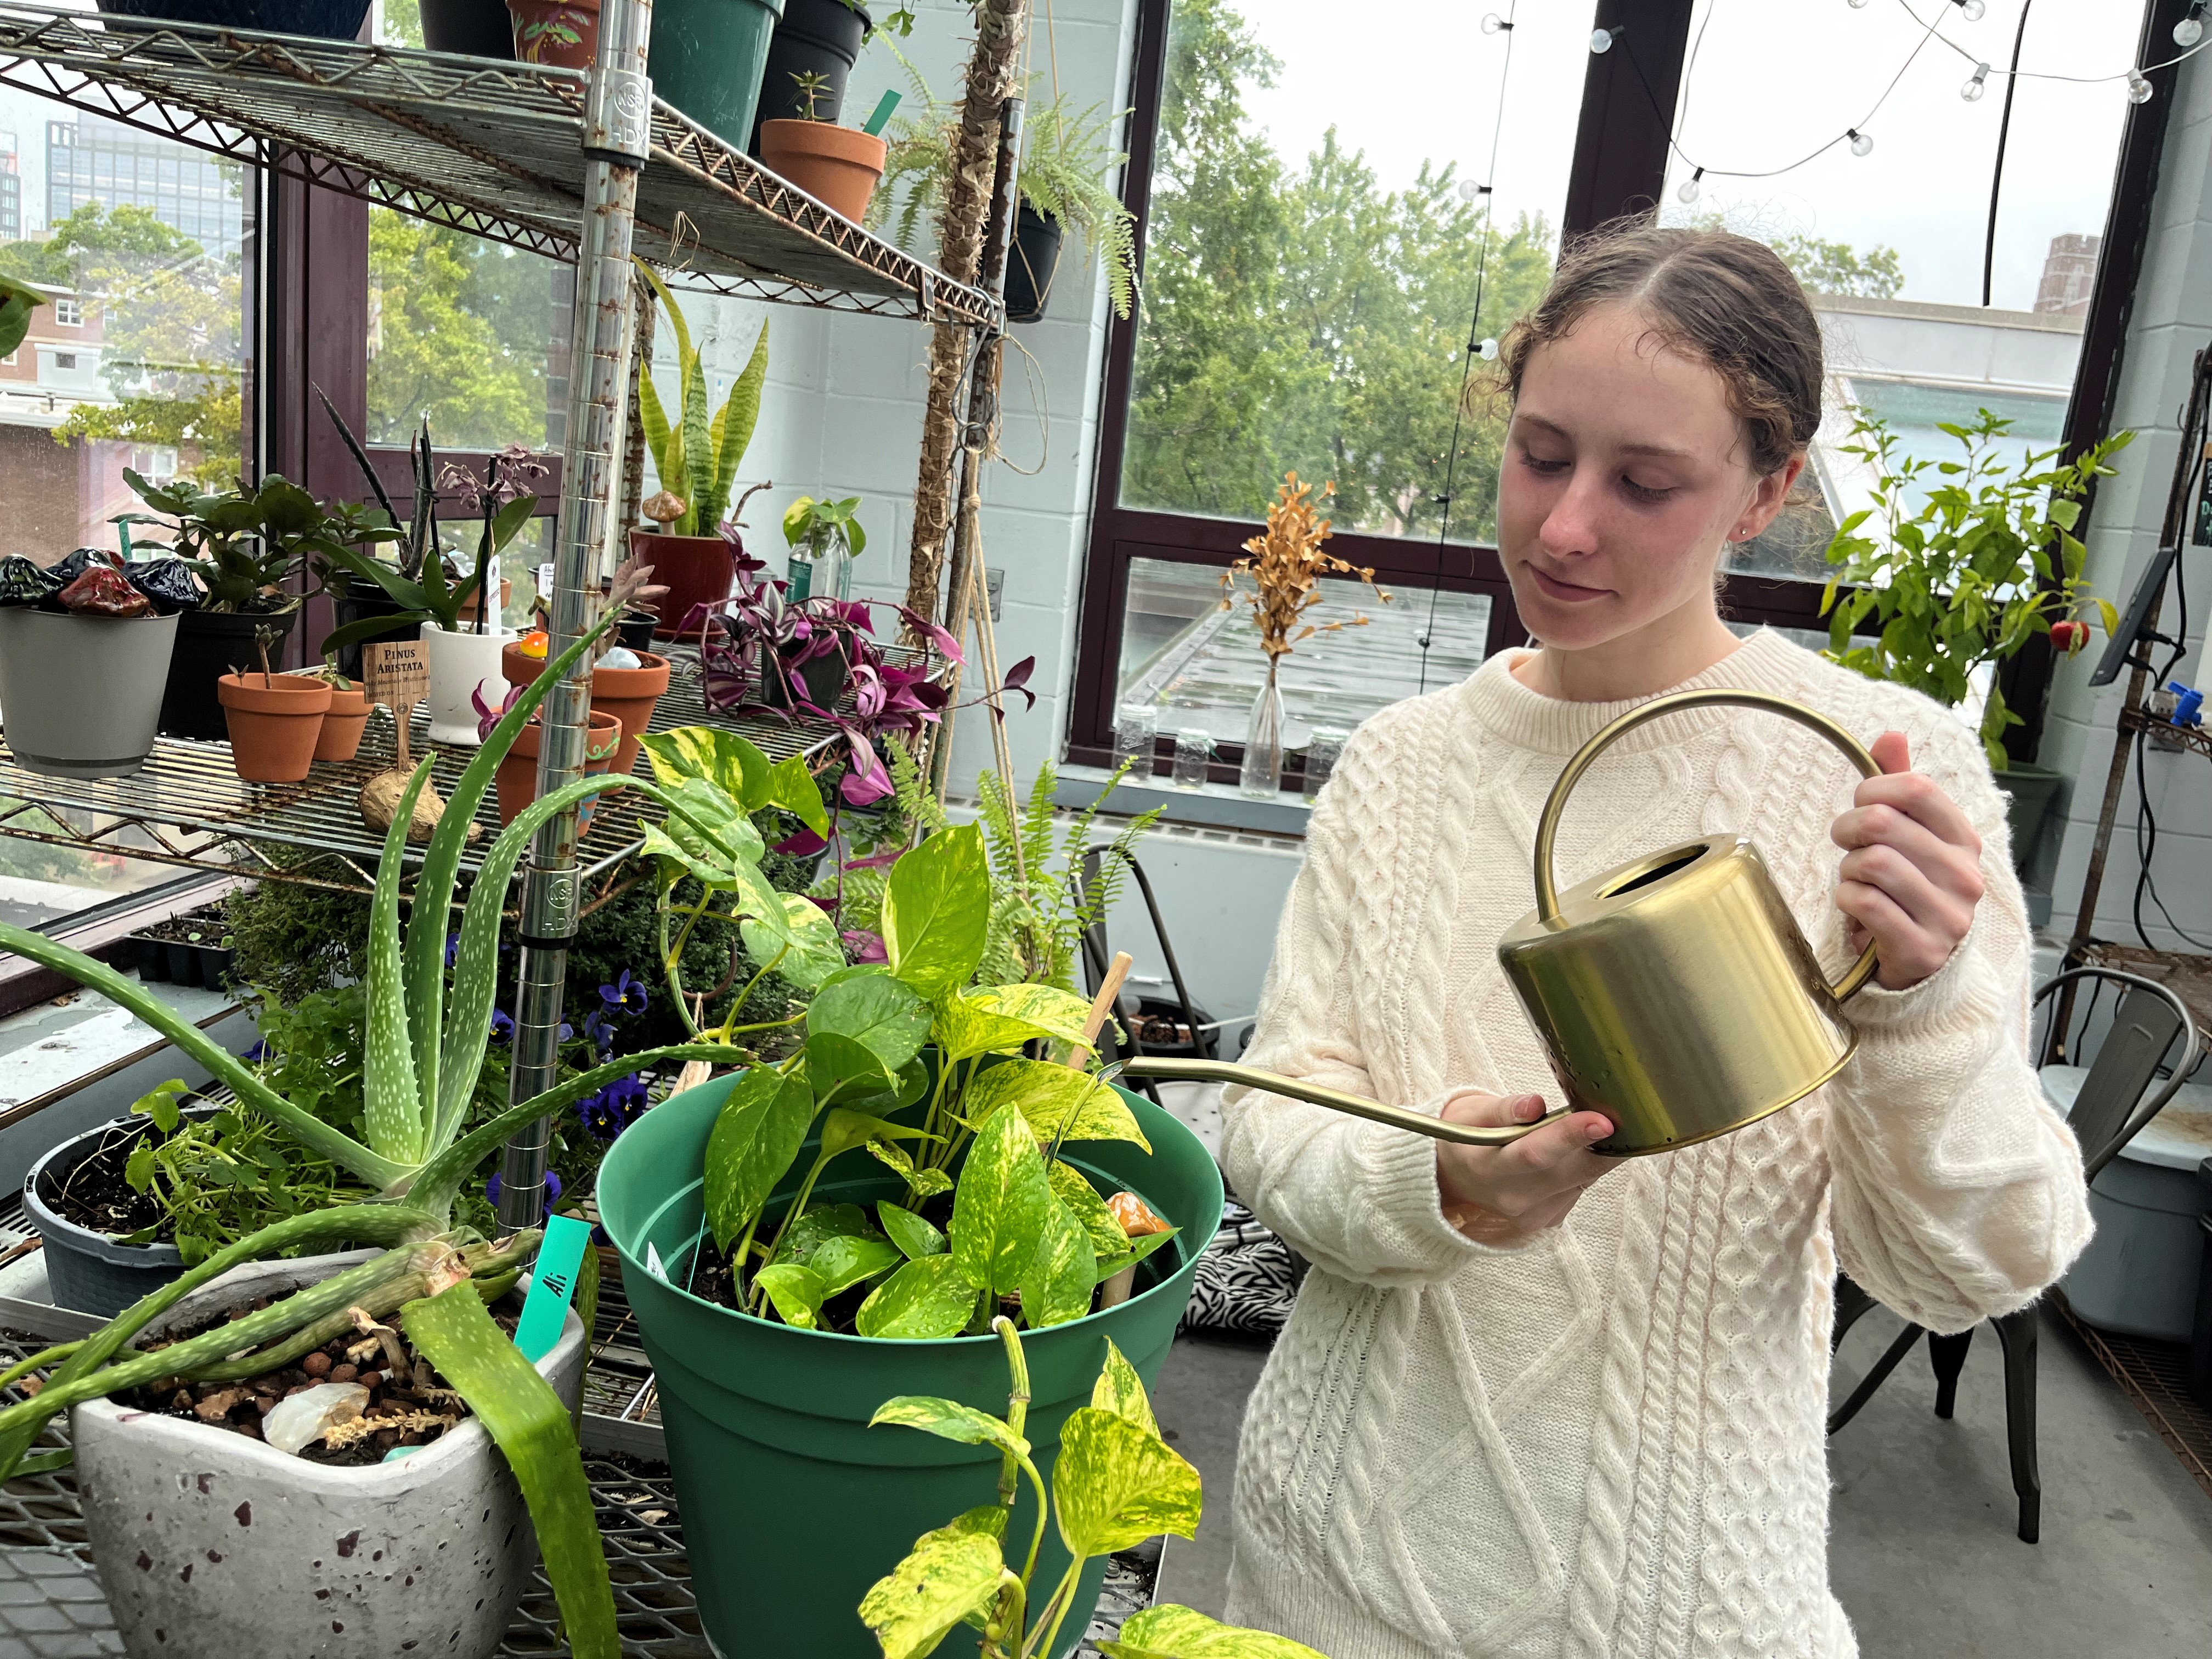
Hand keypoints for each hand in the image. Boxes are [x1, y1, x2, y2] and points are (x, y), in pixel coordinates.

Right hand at [1433, 1089, 1615, 1245]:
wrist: (1453, 1178)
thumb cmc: (1464, 1136)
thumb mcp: (1471, 1112)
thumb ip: (1504, 1109)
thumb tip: (1534, 1105)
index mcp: (1487, 1167)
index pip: (1534, 1153)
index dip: (1571, 1137)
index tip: (1603, 1121)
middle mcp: (1511, 1197)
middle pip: (1570, 1171)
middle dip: (1603, 1144)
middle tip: (1623, 1117)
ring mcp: (1532, 1215)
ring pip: (1582, 1180)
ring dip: (1595, 1153)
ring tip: (1591, 1128)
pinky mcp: (1548, 1220)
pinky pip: (1579, 1189)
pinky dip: (1584, 1167)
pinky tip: (1572, 1154)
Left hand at [1830, 731, 1985, 990]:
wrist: (1921, 963)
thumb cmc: (1908, 889)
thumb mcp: (1909, 835)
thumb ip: (1900, 786)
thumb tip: (1892, 735)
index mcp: (1965, 840)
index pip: (1917, 788)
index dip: (1874, 788)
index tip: (1861, 803)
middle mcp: (1965, 876)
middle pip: (1884, 823)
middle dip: (1848, 828)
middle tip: (1846, 842)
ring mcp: (1949, 915)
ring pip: (1872, 863)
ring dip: (1847, 869)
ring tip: (1855, 878)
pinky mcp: (1923, 948)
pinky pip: (1864, 903)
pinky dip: (1845, 898)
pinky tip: (1854, 905)